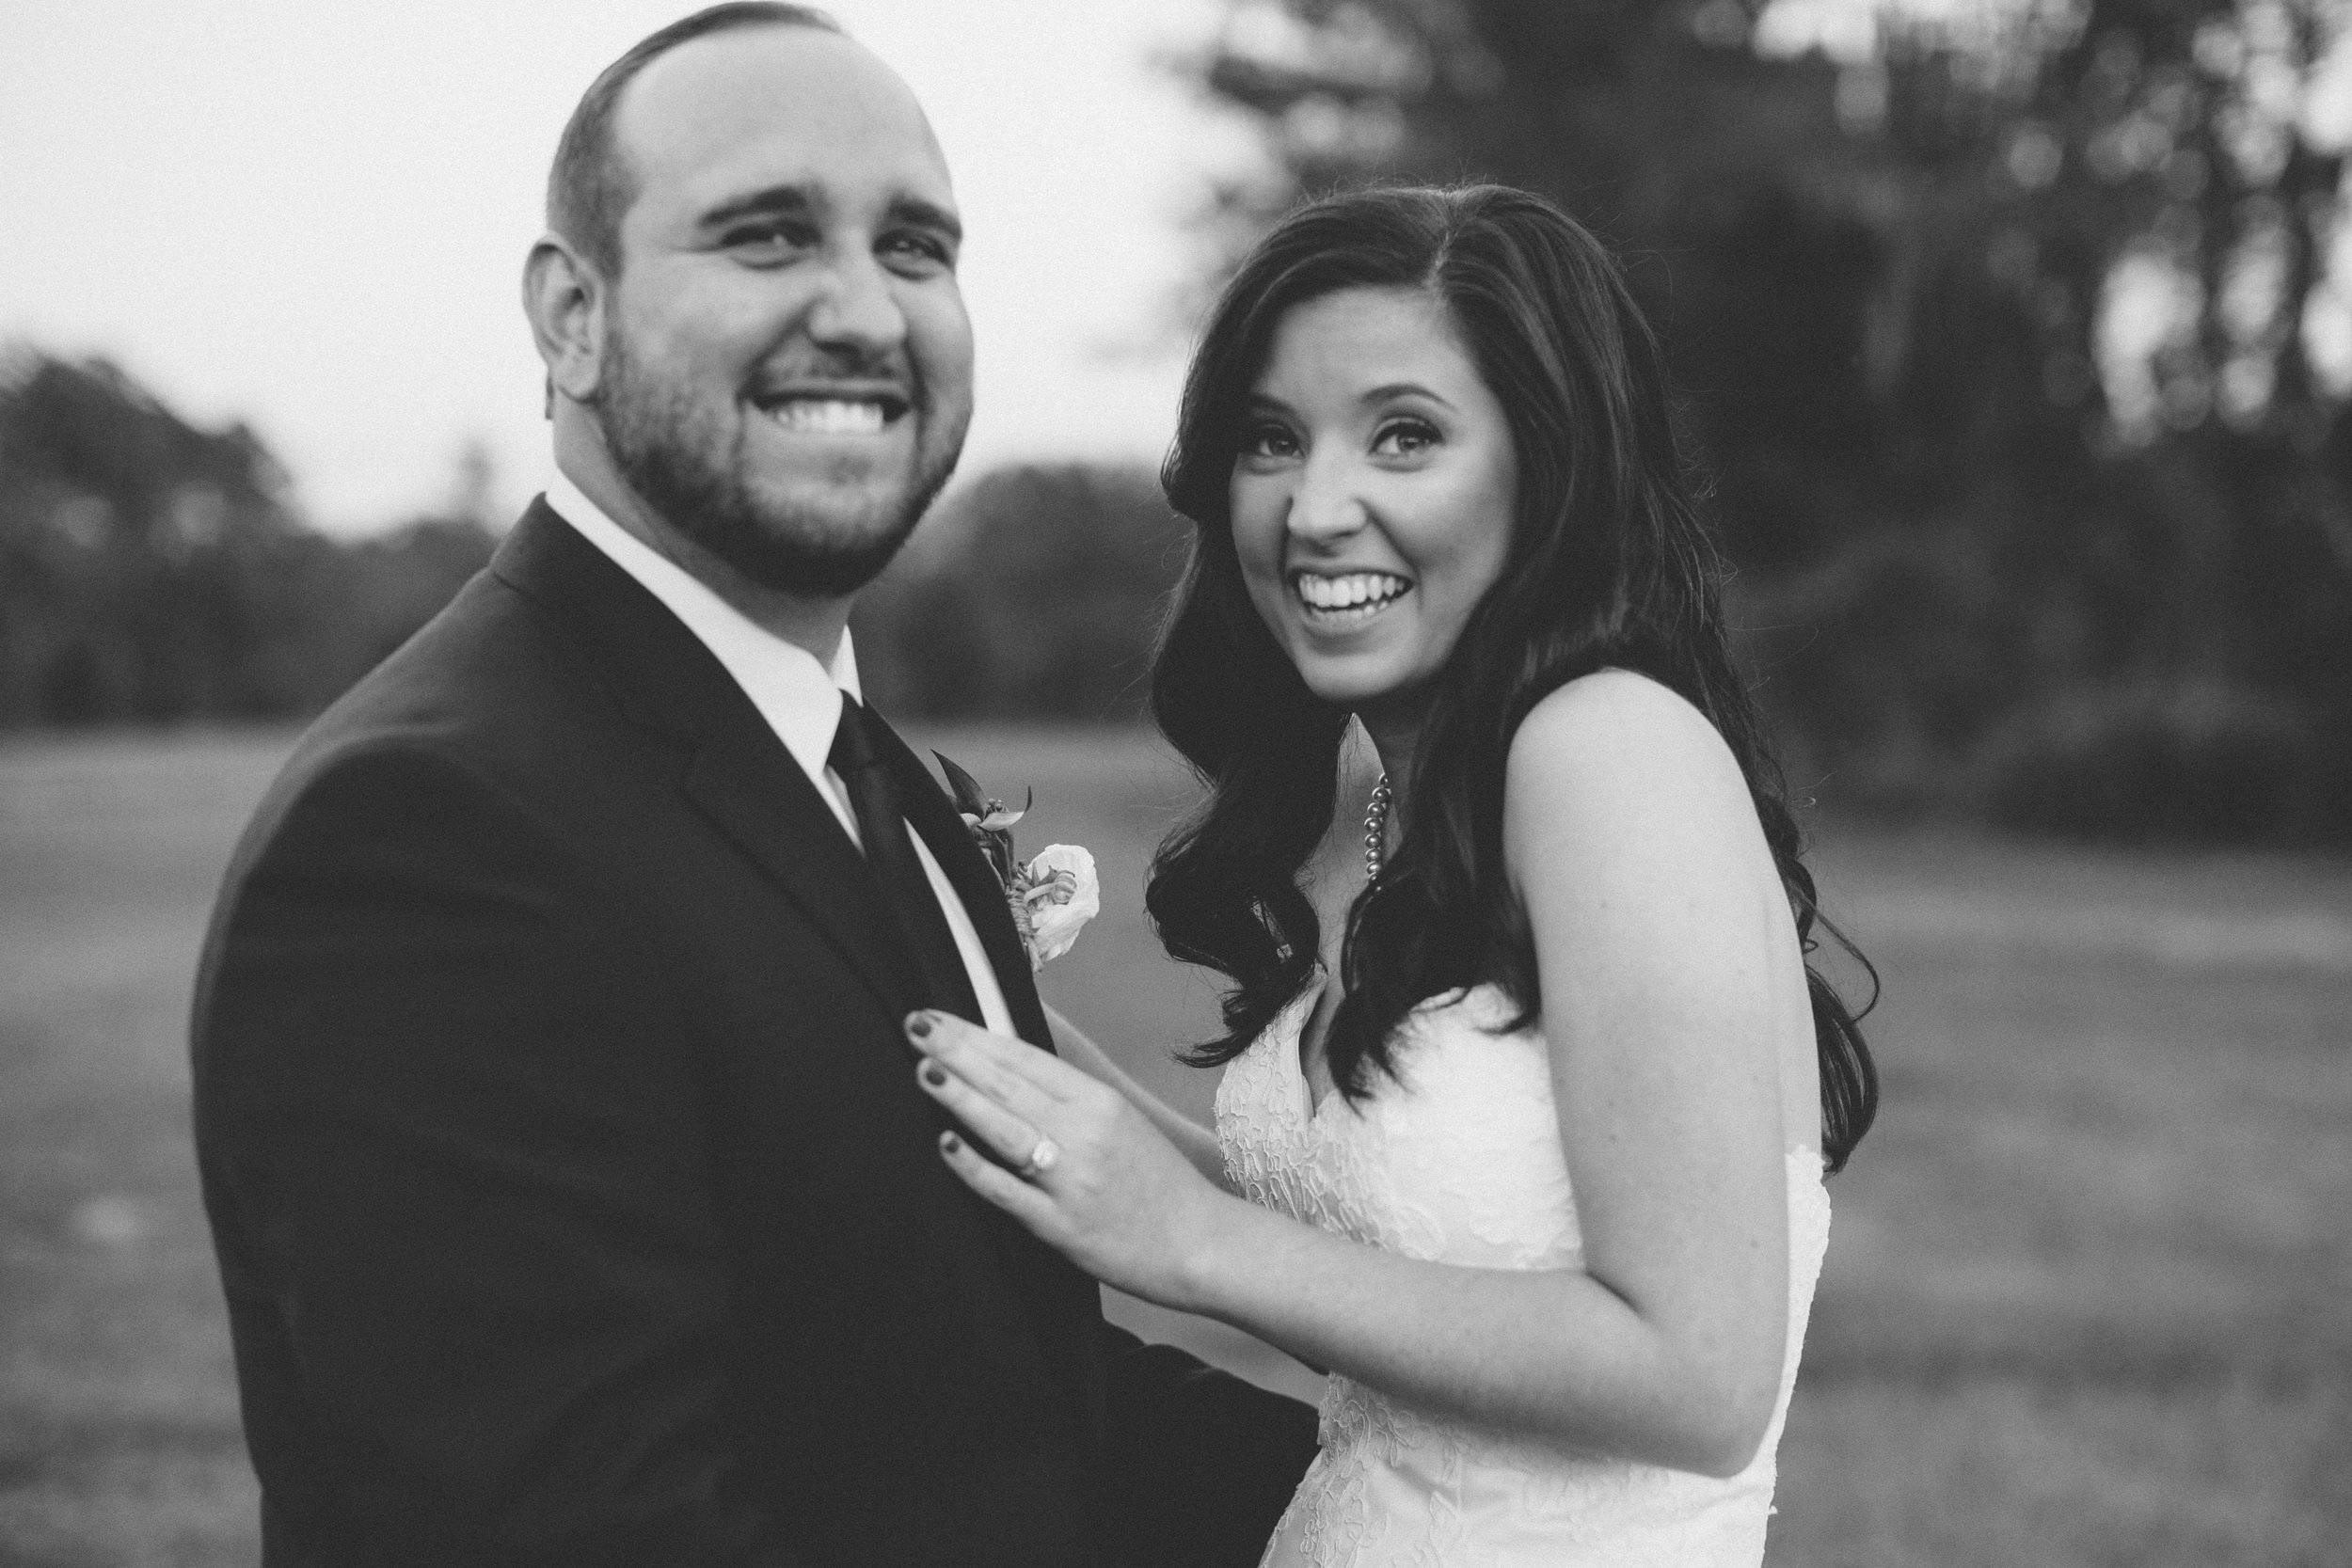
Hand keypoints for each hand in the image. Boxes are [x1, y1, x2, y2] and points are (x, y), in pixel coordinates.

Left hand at [907, 1010, 1231, 1309]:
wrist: (1201, 1244)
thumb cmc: (1158, 1183)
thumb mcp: (1121, 1122)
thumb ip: (1070, 1097)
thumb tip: (1010, 1066)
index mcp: (1100, 1102)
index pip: (1026, 1058)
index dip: (977, 1034)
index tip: (937, 1016)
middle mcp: (1085, 1134)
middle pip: (1011, 1084)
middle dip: (958, 1051)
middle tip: (917, 1025)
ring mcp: (1071, 1180)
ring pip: (1006, 1128)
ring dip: (962, 1098)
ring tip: (925, 1071)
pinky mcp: (1060, 1225)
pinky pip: (1007, 1190)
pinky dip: (974, 1165)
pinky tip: (947, 1144)